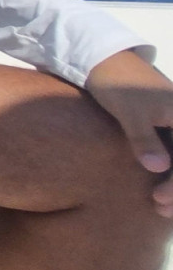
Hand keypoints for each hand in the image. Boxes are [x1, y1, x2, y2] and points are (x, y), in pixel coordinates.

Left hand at [84, 49, 172, 215]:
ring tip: (160, 206)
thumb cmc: (114, 83)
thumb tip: (160, 167)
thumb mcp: (128, 110)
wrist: (103, 60)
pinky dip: (170, 173)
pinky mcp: (168, 127)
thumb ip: (143, 137)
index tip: (159, 200)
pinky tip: (159, 190)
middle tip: (160, 208)